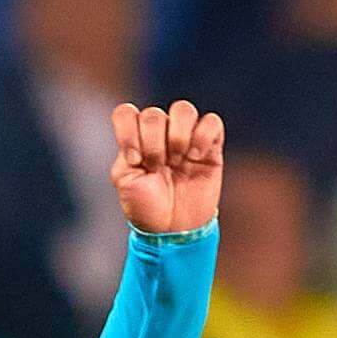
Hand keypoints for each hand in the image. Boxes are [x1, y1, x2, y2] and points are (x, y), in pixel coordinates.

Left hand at [110, 100, 223, 235]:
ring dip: (176, 136)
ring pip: (183, 109)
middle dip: (152, 143)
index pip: (125, 113)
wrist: (172, 228)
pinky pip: (211, 121)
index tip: (134, 159)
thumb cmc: (146, 207)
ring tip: (177, 161)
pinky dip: (203, 136)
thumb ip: (127, 152)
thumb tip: (144, 130)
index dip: (127, 131)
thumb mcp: (125, 182)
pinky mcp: (210, 144)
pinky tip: (196, 156)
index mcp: (135, 140)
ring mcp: (185, 137)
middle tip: (156, 168)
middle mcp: (159, 133)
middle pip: (153, 114)